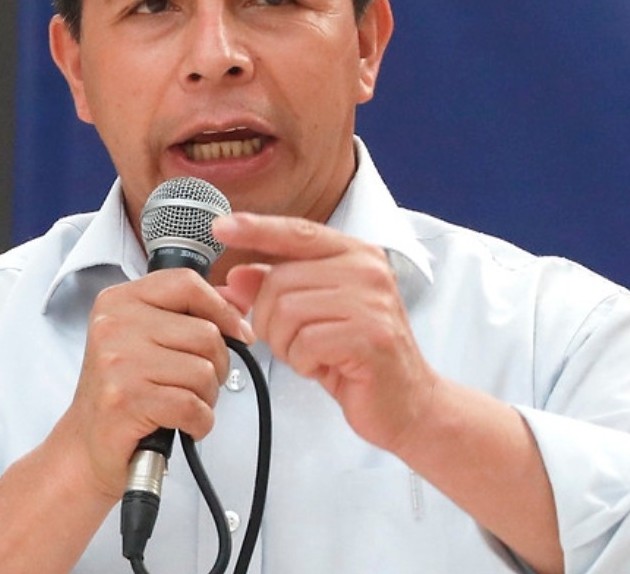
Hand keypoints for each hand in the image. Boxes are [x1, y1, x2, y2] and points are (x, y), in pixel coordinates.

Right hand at [62, 268, 255, 499]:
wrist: (86, 444)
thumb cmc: (122, 391)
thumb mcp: (146, 339)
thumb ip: (188, 315)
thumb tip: (238, 306)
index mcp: (119, 301)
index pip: (185, 283)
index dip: (222, 309)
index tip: (237, 332)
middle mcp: (114, 325)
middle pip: (205, 333)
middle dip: (216, 366)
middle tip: (195, 384)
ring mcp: (118, 362)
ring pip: (204, 372)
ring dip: (206, 397)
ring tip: (181, 404)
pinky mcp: (126, 400)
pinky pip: (192, 406)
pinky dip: (199, 422)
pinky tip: (183, 425)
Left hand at [213, 212, 436, 454]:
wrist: (409, 402)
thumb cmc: (359, 357)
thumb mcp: (313, 315)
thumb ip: (278, 289)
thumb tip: (235, 276)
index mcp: (356, 254)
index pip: (297, 232)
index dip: (256, 228)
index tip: (221, 226)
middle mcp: (367, 270)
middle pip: (279, 280)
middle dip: (270, 319)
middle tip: (293, 342)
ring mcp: (372, 301)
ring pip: (287, 311)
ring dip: (287, 343)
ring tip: (311, 354)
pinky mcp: (370, 335)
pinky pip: (305, 342)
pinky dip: (302, 361)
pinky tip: (324, 366)